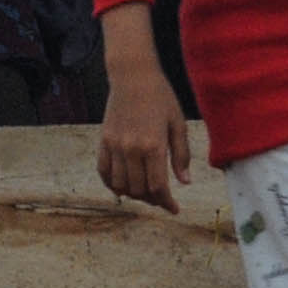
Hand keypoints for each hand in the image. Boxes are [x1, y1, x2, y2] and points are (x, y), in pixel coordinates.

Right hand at [96, 64, 189, 210]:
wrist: (133, 77)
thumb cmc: (161, 98)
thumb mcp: (177, 124)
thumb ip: (181, 155)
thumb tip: (185, 182)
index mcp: (153, 145)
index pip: (158, 186)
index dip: (166, 202)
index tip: (174, 210)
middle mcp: (131, 149)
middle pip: (139, 190)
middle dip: (152, 199)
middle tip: (161, 198)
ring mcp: (114, 146)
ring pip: (120, 185)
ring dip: (133, 194)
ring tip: (145, 191)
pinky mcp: (103, 142)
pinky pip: (103, 172)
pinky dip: (112, 184)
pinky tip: (123, 185)